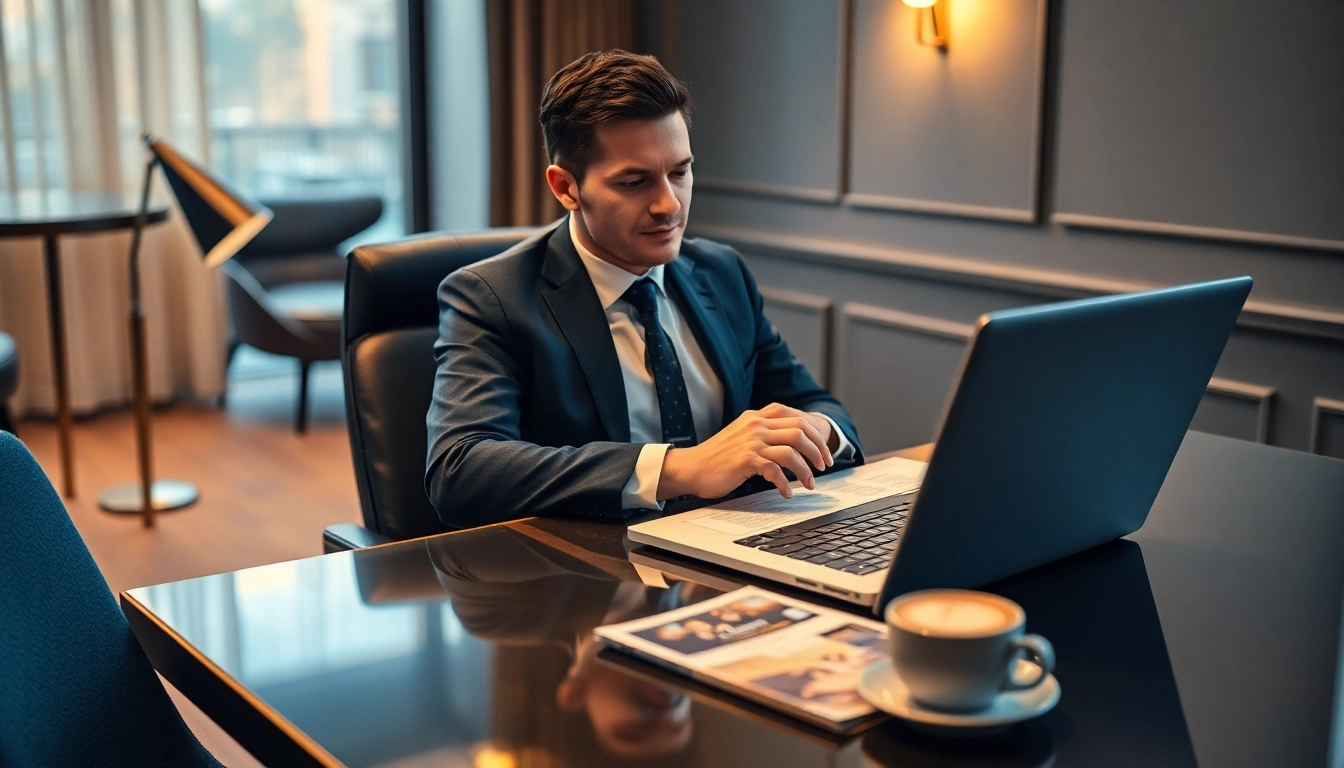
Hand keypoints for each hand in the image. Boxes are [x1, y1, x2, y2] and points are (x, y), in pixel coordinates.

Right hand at [657, 403, 834, 500]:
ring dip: (806, 469)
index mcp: (756, 416)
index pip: (796, 416)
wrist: (691, 468)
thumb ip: (762, 433)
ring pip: (792, 450)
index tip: (824, 451)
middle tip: (824, 466)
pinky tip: (787, 492)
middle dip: (818, 449)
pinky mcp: (746, 460)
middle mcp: (756, 425)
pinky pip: (775, 470)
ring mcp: (751, 441)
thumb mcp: (741, 435)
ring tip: (810, 483)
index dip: (815, 433)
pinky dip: (786, 483)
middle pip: (800, 429)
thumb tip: (789, 443)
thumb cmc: (716, 457)